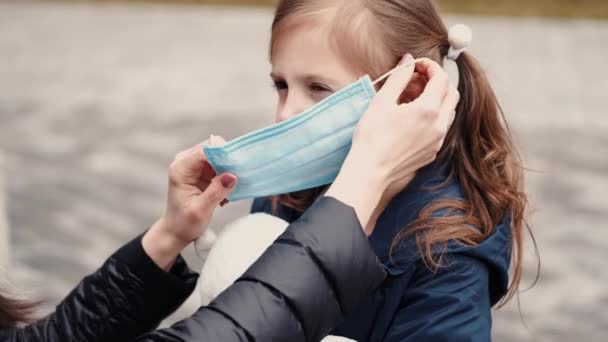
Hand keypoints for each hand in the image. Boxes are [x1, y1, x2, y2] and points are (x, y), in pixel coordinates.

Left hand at [142, 136, 237, 269]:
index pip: (205, 150)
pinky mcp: (202, 172)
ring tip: (227, 192)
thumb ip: (216, 192)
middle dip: (227, 163)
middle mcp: (186, 162)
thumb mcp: (201, 210)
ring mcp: (194, 166)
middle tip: (235, 181)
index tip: (237, 168)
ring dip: (228, 172)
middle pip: (213, 149)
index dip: (223, 155)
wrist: (176, 231)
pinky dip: (226, 177)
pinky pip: (220, 166)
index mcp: (181, 168)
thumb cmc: (184, 223)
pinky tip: (224, 194)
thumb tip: (232, 175)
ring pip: (219, 157)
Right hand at [326, 55, 458, 231]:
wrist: (369, 171)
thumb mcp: (382, 101)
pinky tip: (412, 118)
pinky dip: (433, 116)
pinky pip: (441, 128)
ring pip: (449, 111)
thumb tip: (409, 61)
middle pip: (451, 93)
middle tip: (416, 79)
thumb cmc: (371, 137)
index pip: (440, 78)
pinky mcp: (432, 152)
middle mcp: (439, 125)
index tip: (416, 66)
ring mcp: (438, 141)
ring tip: (413, 98)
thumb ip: (399, 78)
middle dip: (437, 81)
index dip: (429, 67)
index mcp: (428, 109)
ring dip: (437, 99)